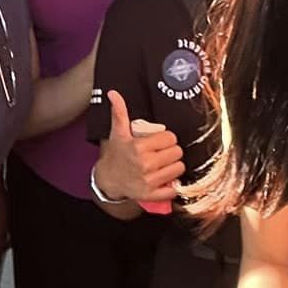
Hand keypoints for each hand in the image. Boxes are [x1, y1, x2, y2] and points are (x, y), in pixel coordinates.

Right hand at [94, 90, 182, 208]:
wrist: (108, 179)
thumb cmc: (116, 154)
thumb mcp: (118, 133)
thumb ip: (119, 112)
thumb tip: (113, 92)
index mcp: (139, 147)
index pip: (171, 138)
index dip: (168, 138)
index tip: (161, 141)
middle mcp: (145, 164)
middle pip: (177, 153)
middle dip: (172, 152)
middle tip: (164, 152)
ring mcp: (149, 181)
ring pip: (179, 168)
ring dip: (174, 166)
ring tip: (165, 165)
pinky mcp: (151, 195)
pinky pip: (174, 190)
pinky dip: (172, 186)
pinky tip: (165, 180)